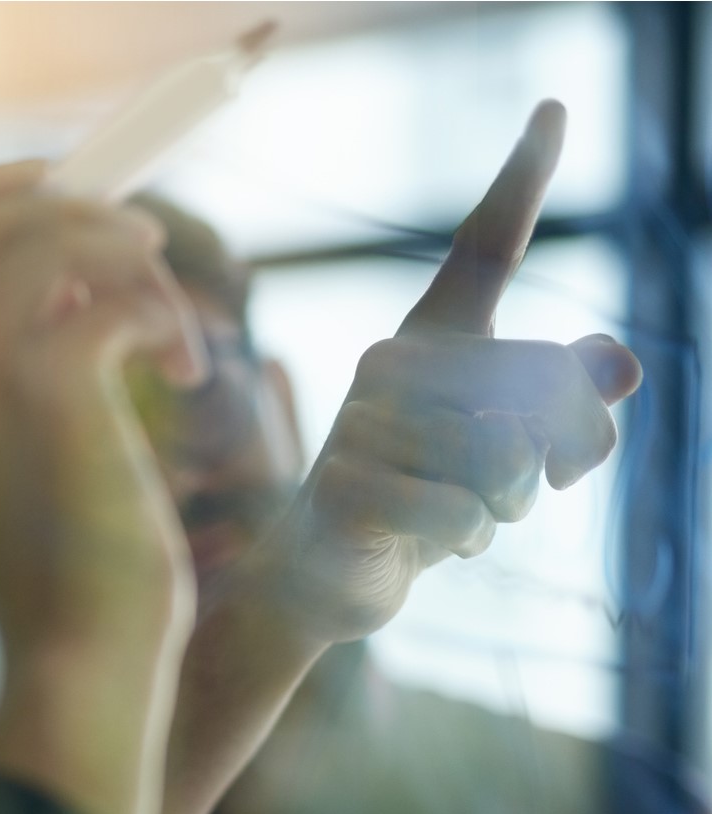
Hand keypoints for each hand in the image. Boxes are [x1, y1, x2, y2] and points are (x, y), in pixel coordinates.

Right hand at [0, 162, 209, 813]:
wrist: (79, 657)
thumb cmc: (62, 559)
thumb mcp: (8, 446)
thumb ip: (3, 352)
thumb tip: (68, 253)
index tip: (58, 186)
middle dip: (74, 205)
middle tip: (145, 243)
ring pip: (46, 234)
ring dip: (131, 258)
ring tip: (171, 326)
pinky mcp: (43, 391)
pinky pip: (108, 290)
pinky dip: (163, 314)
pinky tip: (183, 372)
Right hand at [243, 100, 642, 645]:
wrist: (324, 574)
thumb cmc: (423, 499)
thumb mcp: (508, 452)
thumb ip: (567, 406)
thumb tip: (618, 363)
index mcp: (433, 339)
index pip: (487, 247)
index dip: (524, 178)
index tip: (553, 109)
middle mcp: (390, 362)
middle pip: (539, 385)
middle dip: (553, 455)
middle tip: (505, 489)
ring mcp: (361, 421)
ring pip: (506, 458)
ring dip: (505, 507)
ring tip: (456, 513)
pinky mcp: (345, 484)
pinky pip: (462, 512)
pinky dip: (464, 540)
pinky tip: (424, 541)